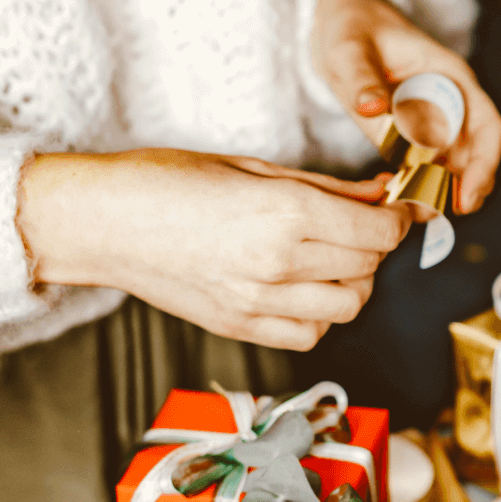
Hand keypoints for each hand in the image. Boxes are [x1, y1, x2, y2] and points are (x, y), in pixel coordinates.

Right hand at [17, 148, 409, 350]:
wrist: (103, 222)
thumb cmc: (166, 181)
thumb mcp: (251, 165)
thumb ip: (324, 185)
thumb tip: (379, 192)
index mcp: (286, 213)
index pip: (378, 231)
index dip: (397, 220)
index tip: (396, 211)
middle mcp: (279, 263)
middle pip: (369, 270)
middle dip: (375, 248)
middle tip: (359, 228)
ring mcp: (259, 303)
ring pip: (347, 308)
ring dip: (351, 284)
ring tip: (329, 260)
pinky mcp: (240, 328)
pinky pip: (310, 335)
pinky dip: (319, 316)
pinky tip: (301, 290)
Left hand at [311, 0, 500, 213]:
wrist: (339, 23)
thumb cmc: (350, 26)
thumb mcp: (349, 48)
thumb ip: (361, 78)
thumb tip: (373, 108)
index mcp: (451, 77)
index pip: (488, 128)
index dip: (483, 166)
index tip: (465, 198)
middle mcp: (451, 102)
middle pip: (478, 156)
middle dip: (465, 191)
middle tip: (433, 216)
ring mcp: (434, 120)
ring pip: (454, 167)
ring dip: (441, 194)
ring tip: (414, 215)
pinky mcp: (413, 134)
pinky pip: (426, 167)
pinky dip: (418, 187)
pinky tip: (397, 199)